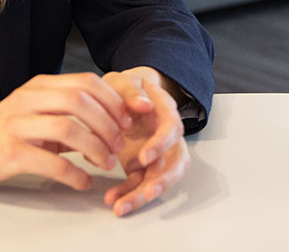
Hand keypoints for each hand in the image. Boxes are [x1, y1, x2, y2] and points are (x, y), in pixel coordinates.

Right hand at [0, 71, 126, 190]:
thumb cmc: (3, 130)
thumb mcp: (36, 110)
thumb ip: (68, 110)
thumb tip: (112, 120)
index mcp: (40, 86)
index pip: (86, 82)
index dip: (114, 99)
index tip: (130, 119)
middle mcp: (29, 99)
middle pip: (81, 101)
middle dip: (109, 124)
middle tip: (120, 145)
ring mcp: (17, 124)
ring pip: (69, 127)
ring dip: (96, 147)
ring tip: (107, 163)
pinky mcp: (10, 152)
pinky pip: (51, 162)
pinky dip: (74, 174)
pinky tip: (84, 182)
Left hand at [100, 66, 190, 216]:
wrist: (125, 95)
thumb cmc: (125, 88)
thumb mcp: (124, 80)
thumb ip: (131, 90)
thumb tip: (144, 104)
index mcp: (165, 111)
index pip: (172, 128)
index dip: (161, 144)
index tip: (144, 158)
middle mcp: (167, 135)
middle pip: (175, 161)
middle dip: (162, 180)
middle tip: (146, 193)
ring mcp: (158, 152)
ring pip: (160, 177)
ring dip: (143, 194)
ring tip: (122, 207)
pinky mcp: (144, 165)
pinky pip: (140, 182)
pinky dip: (128, 192)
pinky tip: (112, 198)